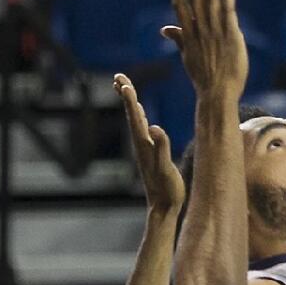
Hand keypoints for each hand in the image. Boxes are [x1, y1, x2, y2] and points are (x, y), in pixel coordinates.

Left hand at [114, 73, 184, 213]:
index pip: (136, 117)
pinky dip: (139, 115)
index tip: (123, 82)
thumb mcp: (166, 169)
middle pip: (131, 114)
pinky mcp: (150, 153)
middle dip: (125, 94)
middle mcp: (142, 144)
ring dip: (130, 102)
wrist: (163, 209)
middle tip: (118, 76)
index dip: (130, 99)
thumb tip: (156, 128)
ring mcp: (145, 148)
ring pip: (135, 119)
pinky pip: (142, 128)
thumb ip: (162, 148)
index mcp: (145, 144)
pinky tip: (141, 112)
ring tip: (124, 86)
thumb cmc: (167, 191)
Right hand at [163, 0, 247, 99]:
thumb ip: (178, 39)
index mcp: (189, 35)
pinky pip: (228, 11)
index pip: (181, 6)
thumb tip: (164, 29)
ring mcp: (215, 32)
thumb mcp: (187, 57)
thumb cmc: (204, 77)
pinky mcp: (230, 36)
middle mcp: (200, 30)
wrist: (218, 94)